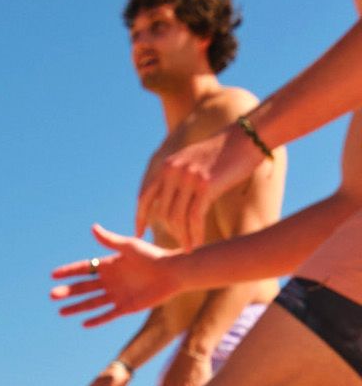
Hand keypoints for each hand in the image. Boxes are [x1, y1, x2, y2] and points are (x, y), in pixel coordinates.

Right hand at [51, 225, 181, 326]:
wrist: (173, 272)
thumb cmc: (153, 256)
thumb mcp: (129, 246)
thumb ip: (110, 241)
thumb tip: (93, 228)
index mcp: (109, 264)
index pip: (84, 268)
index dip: (69, 271)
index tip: (53, 274)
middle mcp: (111, 280)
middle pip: (84, 287)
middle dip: (68, 291)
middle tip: (52, 295)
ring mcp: (118, 294)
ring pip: (92, 303)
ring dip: (77, 307)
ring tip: (60, 312)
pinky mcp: (127, 307)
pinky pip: (108, 314)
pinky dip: (97, 319)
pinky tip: (84, 323)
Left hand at [135, 124, 255, 248]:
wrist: (247, 137)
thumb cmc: (223, 153)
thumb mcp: (191, 161)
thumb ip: (176, 178)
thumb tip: (167, 203)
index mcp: (167, 165)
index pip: (145, 196)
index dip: (140, 217)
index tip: (139, 233)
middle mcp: (173, 171)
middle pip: (162, 212)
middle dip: (170, 231)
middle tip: (179, 242)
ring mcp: (188, 178)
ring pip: (177, 218)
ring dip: (182, 237)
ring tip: (188, 248)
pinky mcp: (206, 185)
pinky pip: (194, 218)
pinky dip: (194, 234)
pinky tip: (197, 244)